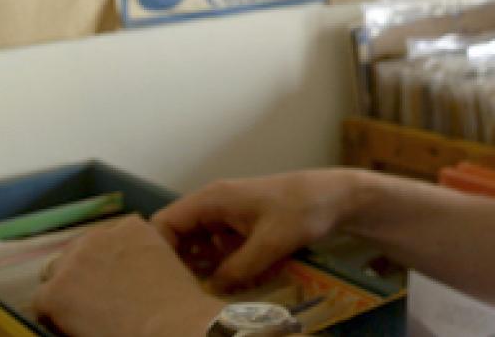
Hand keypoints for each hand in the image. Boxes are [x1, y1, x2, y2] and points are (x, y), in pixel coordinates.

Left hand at [32, 214, 223, 336]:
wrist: (171, 328)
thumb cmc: (179, 308)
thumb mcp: (168, 266)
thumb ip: (146, 258)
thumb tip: (132, 274)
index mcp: (131, 227)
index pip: (106, 241)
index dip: (106, 265)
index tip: (113, 284)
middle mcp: (98, 236)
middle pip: (77, 254)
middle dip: (83, 276)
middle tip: (96, 304)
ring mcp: (74, 262)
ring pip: (56, 276)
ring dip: (67, 292)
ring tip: (83, 317)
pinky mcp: (56, 292)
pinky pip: (41, 304)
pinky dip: (53, 316)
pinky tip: (70, 327)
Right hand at [152, 169, 361, 292]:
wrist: (336, 197)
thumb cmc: (303, 210)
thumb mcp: (270, 243)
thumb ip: (238, 269)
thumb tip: (210, 293)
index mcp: (211, 199)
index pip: (165, 224)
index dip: (158, 252)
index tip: (164, 283)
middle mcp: (212, 206)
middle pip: (178, 238)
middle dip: (179, 267)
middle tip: (184, 295)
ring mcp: (226, 217)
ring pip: (198, 248)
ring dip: (202, 271)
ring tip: (206, 295)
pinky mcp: (240, 229)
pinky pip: (218, 251)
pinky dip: (221, 269)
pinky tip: (230, 287)